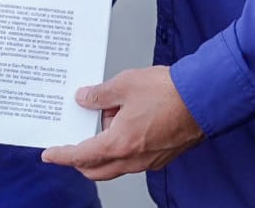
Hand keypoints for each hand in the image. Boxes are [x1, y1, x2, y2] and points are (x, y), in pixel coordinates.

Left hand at [41, 66, 203, 179]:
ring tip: (108, 115)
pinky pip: (134, 158)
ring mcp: (149, 160)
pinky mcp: (162, 155)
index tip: (50, 155)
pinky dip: (123, 145)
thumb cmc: (170, 92)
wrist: (204, 98)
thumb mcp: (125, 85)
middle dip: (81, 158)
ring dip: (105, 148)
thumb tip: (85, 99)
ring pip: (117, 164)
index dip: (62, 155)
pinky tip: (127, 120)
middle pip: (97, 169)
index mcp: (119, 144)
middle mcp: (134, 159)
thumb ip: (100, 94)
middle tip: (73, 139)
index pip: (81, 156)